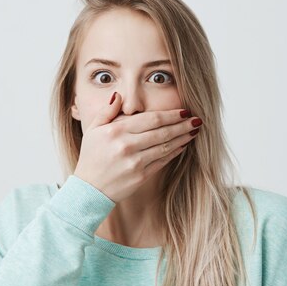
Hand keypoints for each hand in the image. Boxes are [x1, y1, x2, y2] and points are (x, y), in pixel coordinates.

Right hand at [73, 92, 201, 202]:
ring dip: (182, 138)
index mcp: (116, 131)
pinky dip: (174, 153)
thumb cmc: (91, 158)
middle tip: (197, 119)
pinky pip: (162, 161)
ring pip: (165, 146)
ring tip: (194, 131)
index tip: (184, 111)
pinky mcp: (141, 176)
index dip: (171, 115)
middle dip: (182, 125)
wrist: (89, 190)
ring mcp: (135, 162)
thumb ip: (107, 112)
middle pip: (162, 132)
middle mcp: (127, 145)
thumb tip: (118, 96)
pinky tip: (182, 146)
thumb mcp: (93, 131)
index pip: (151, 119)